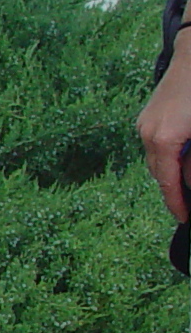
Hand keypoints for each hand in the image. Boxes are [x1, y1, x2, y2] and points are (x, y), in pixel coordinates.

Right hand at [136, 28, 190, 222]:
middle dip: (174, 188)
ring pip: (157, 158)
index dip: (177, 203)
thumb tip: (189, 180)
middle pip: (159, 173)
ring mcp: (145, 123)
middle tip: (188, 201)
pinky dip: (169, 154)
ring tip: (187, 178)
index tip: (185, 217)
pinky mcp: (149, 115)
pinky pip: (156, 144)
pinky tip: (184, 153)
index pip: (168, 182)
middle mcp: (148, 133)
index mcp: (164, 140)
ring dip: (172, 170)